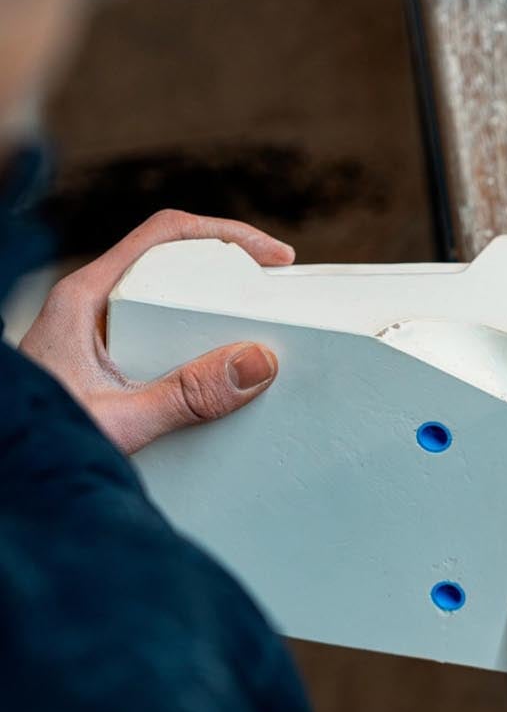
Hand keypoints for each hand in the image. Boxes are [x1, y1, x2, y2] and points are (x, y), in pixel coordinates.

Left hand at [21, 208, 292, 455]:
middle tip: (274, 285)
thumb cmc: (35, 441)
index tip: (272, 255)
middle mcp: (87, 303)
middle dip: (228, 263)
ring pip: (163, 292)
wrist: (3, 478)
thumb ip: (186, 397)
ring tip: (253, 320)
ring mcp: (91, 328)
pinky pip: (155, 325)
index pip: (163, 236)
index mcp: (84, 297)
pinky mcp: (99, 355)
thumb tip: (256, 363)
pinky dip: (193, 329)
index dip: (225, 234)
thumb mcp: (118, 422)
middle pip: (169, 258)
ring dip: (211, 300)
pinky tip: (214, 356)